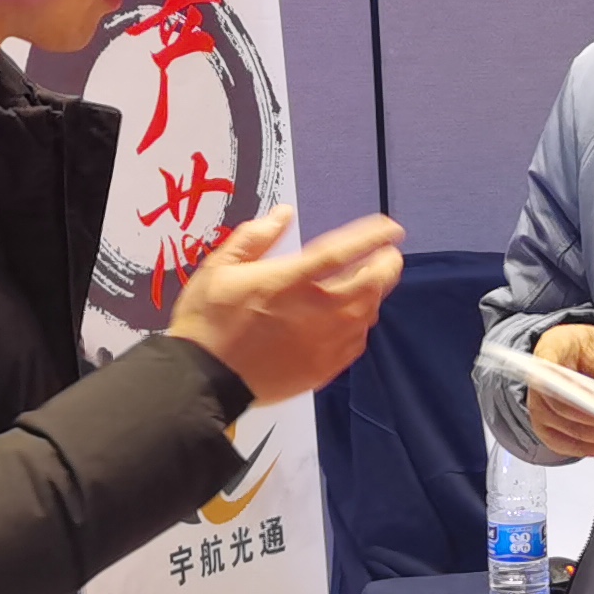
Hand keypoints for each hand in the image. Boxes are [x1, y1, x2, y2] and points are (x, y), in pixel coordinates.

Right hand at [168, 207, 403, 404]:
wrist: (202, 379)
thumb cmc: (207, 320)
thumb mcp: (220, 268)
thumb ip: (255, 238)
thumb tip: (283, 213)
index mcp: (290, 281)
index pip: (343, 252)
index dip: (371, 238)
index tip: (391, 230)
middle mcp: (316, 311)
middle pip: (369, 284)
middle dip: (386, 266)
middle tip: (389, 256)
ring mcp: (323, 343)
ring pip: (367, 314)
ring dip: (375, 295)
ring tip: (371, 283)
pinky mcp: (322, 369)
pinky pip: (356, 343)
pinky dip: (362, 324)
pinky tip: (355, 318)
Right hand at [524, 322, 593, 458]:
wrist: (579, 363)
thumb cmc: (589, 352)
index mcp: (550, 351)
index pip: (551, 372)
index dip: (576, 390)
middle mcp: (538, 384)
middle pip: (566, 409)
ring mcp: (541, 411)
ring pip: (572, 432)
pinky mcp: (549, 433)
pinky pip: (574, 447)